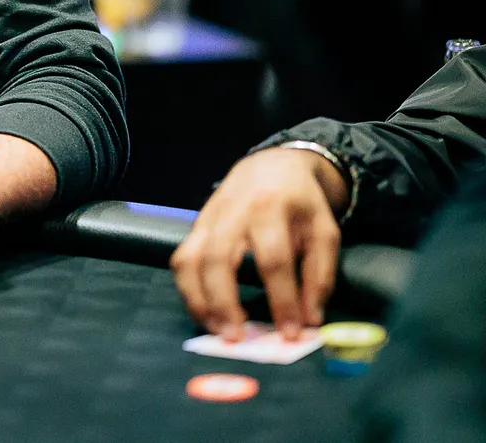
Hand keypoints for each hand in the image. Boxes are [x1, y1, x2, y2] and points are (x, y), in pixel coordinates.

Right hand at [171, 147, 347, 340]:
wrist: (270, 167)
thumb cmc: (300, 203)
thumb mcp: (324, 232)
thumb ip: (319, 275)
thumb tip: (309, 320)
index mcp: (270, 209)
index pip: (273, 260)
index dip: (282, 299)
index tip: (290, 333)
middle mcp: (232, 213)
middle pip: (218, 259)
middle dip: (225, 302)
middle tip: (238, 337)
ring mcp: (206, 220)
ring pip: (189, 261)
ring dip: (199, 300)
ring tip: (217, 330)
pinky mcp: (194, 228)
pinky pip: (181, 261)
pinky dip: (187, 290)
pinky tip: (204, 312)